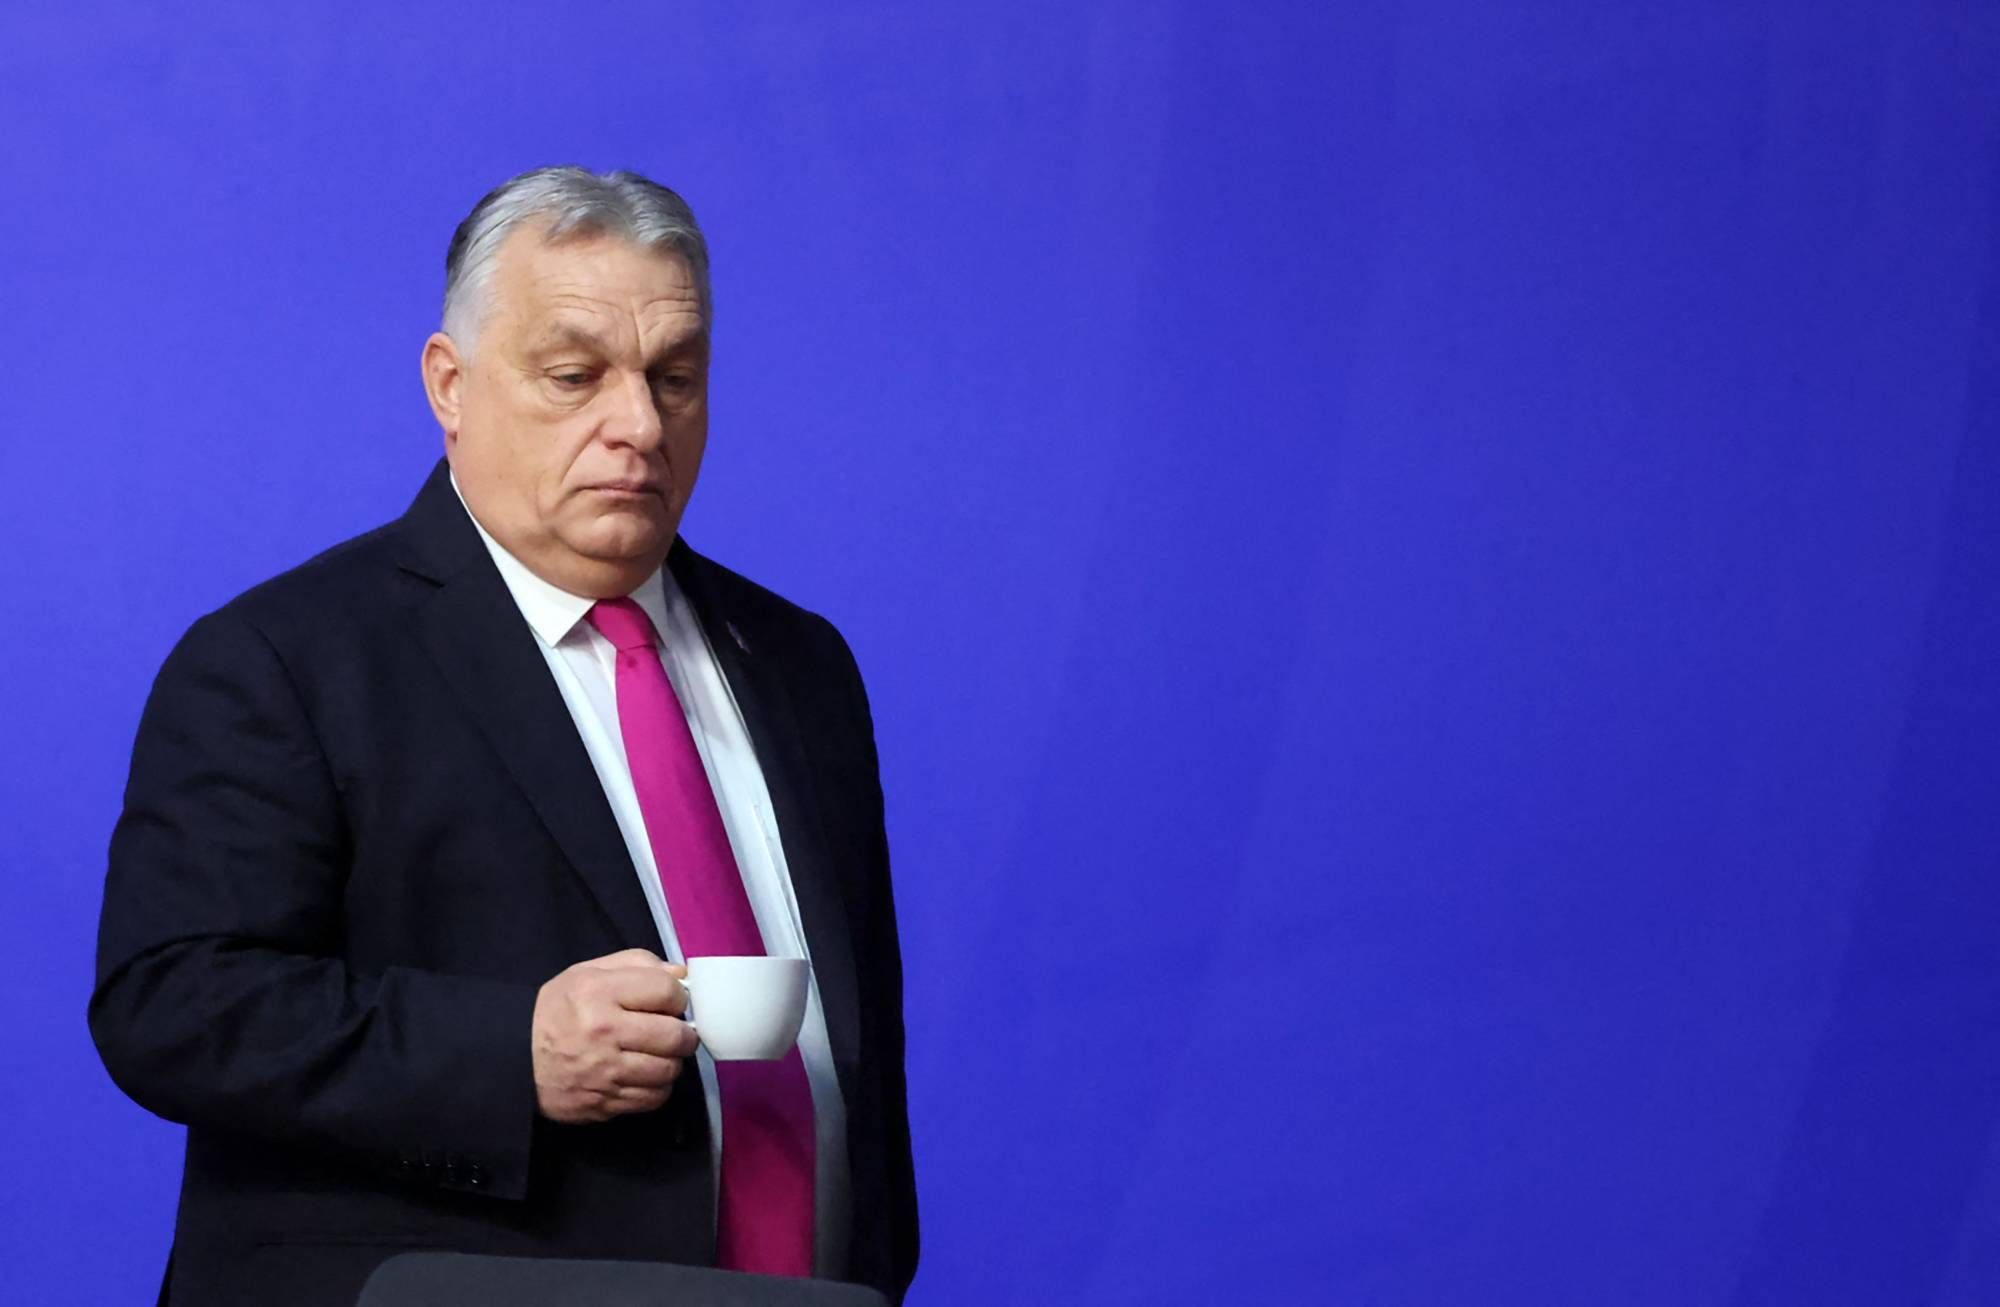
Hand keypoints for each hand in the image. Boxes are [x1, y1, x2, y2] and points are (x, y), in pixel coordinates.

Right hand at [532, 948, 694, 1123]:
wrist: (513, 1059)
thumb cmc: (557, 1011)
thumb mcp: (587, 973)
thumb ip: (636, 963)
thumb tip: (682, 975)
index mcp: (598, 992)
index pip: (667, 992)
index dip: (678, 996)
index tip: (671, 1002)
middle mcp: (603, 1032)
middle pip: (675, 1036)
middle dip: (684, 1033)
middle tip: (675, 1032)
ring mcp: (604, 1073)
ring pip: (669, 1071)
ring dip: (671, 1062)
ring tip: (659, 1054)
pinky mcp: (604, 1103)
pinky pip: (653, 1098)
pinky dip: (657, 1087)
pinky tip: (644, 1075)